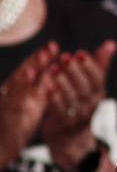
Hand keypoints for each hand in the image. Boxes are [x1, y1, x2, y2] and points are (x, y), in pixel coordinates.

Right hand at [0, 41, 56, 165]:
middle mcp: (9, 95)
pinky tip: (50, 87)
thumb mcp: (26, 104)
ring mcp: (9, 105)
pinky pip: (25, 103)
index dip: (38, 57)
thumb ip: (36, 90)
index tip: (52, 46)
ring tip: (45, 58)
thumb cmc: (13, 125)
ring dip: (34, 72)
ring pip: (21, 85)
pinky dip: (37, 95)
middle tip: (53, 46)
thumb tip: (49, 75)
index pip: (26, 70)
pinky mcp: (13, 118)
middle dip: (38, 59)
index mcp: (12, 90)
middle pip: (24, 73)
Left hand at [41, 40, 114, 167]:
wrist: (72, 138)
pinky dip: (53, 98)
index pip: (98, 78)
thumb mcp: (93, 85)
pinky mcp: (64, 124)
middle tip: (64, 57)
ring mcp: (78, 116)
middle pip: (85, 87)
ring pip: (72, 98)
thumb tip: (111, 43)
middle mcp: (91, 105)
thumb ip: (100, 64)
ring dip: (63, 82)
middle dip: (75, 71)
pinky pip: (58, 110)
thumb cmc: (81, 105)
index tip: (79, 53)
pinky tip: (46, 86)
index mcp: (98, 93)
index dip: (90, 66)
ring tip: (53, 68)